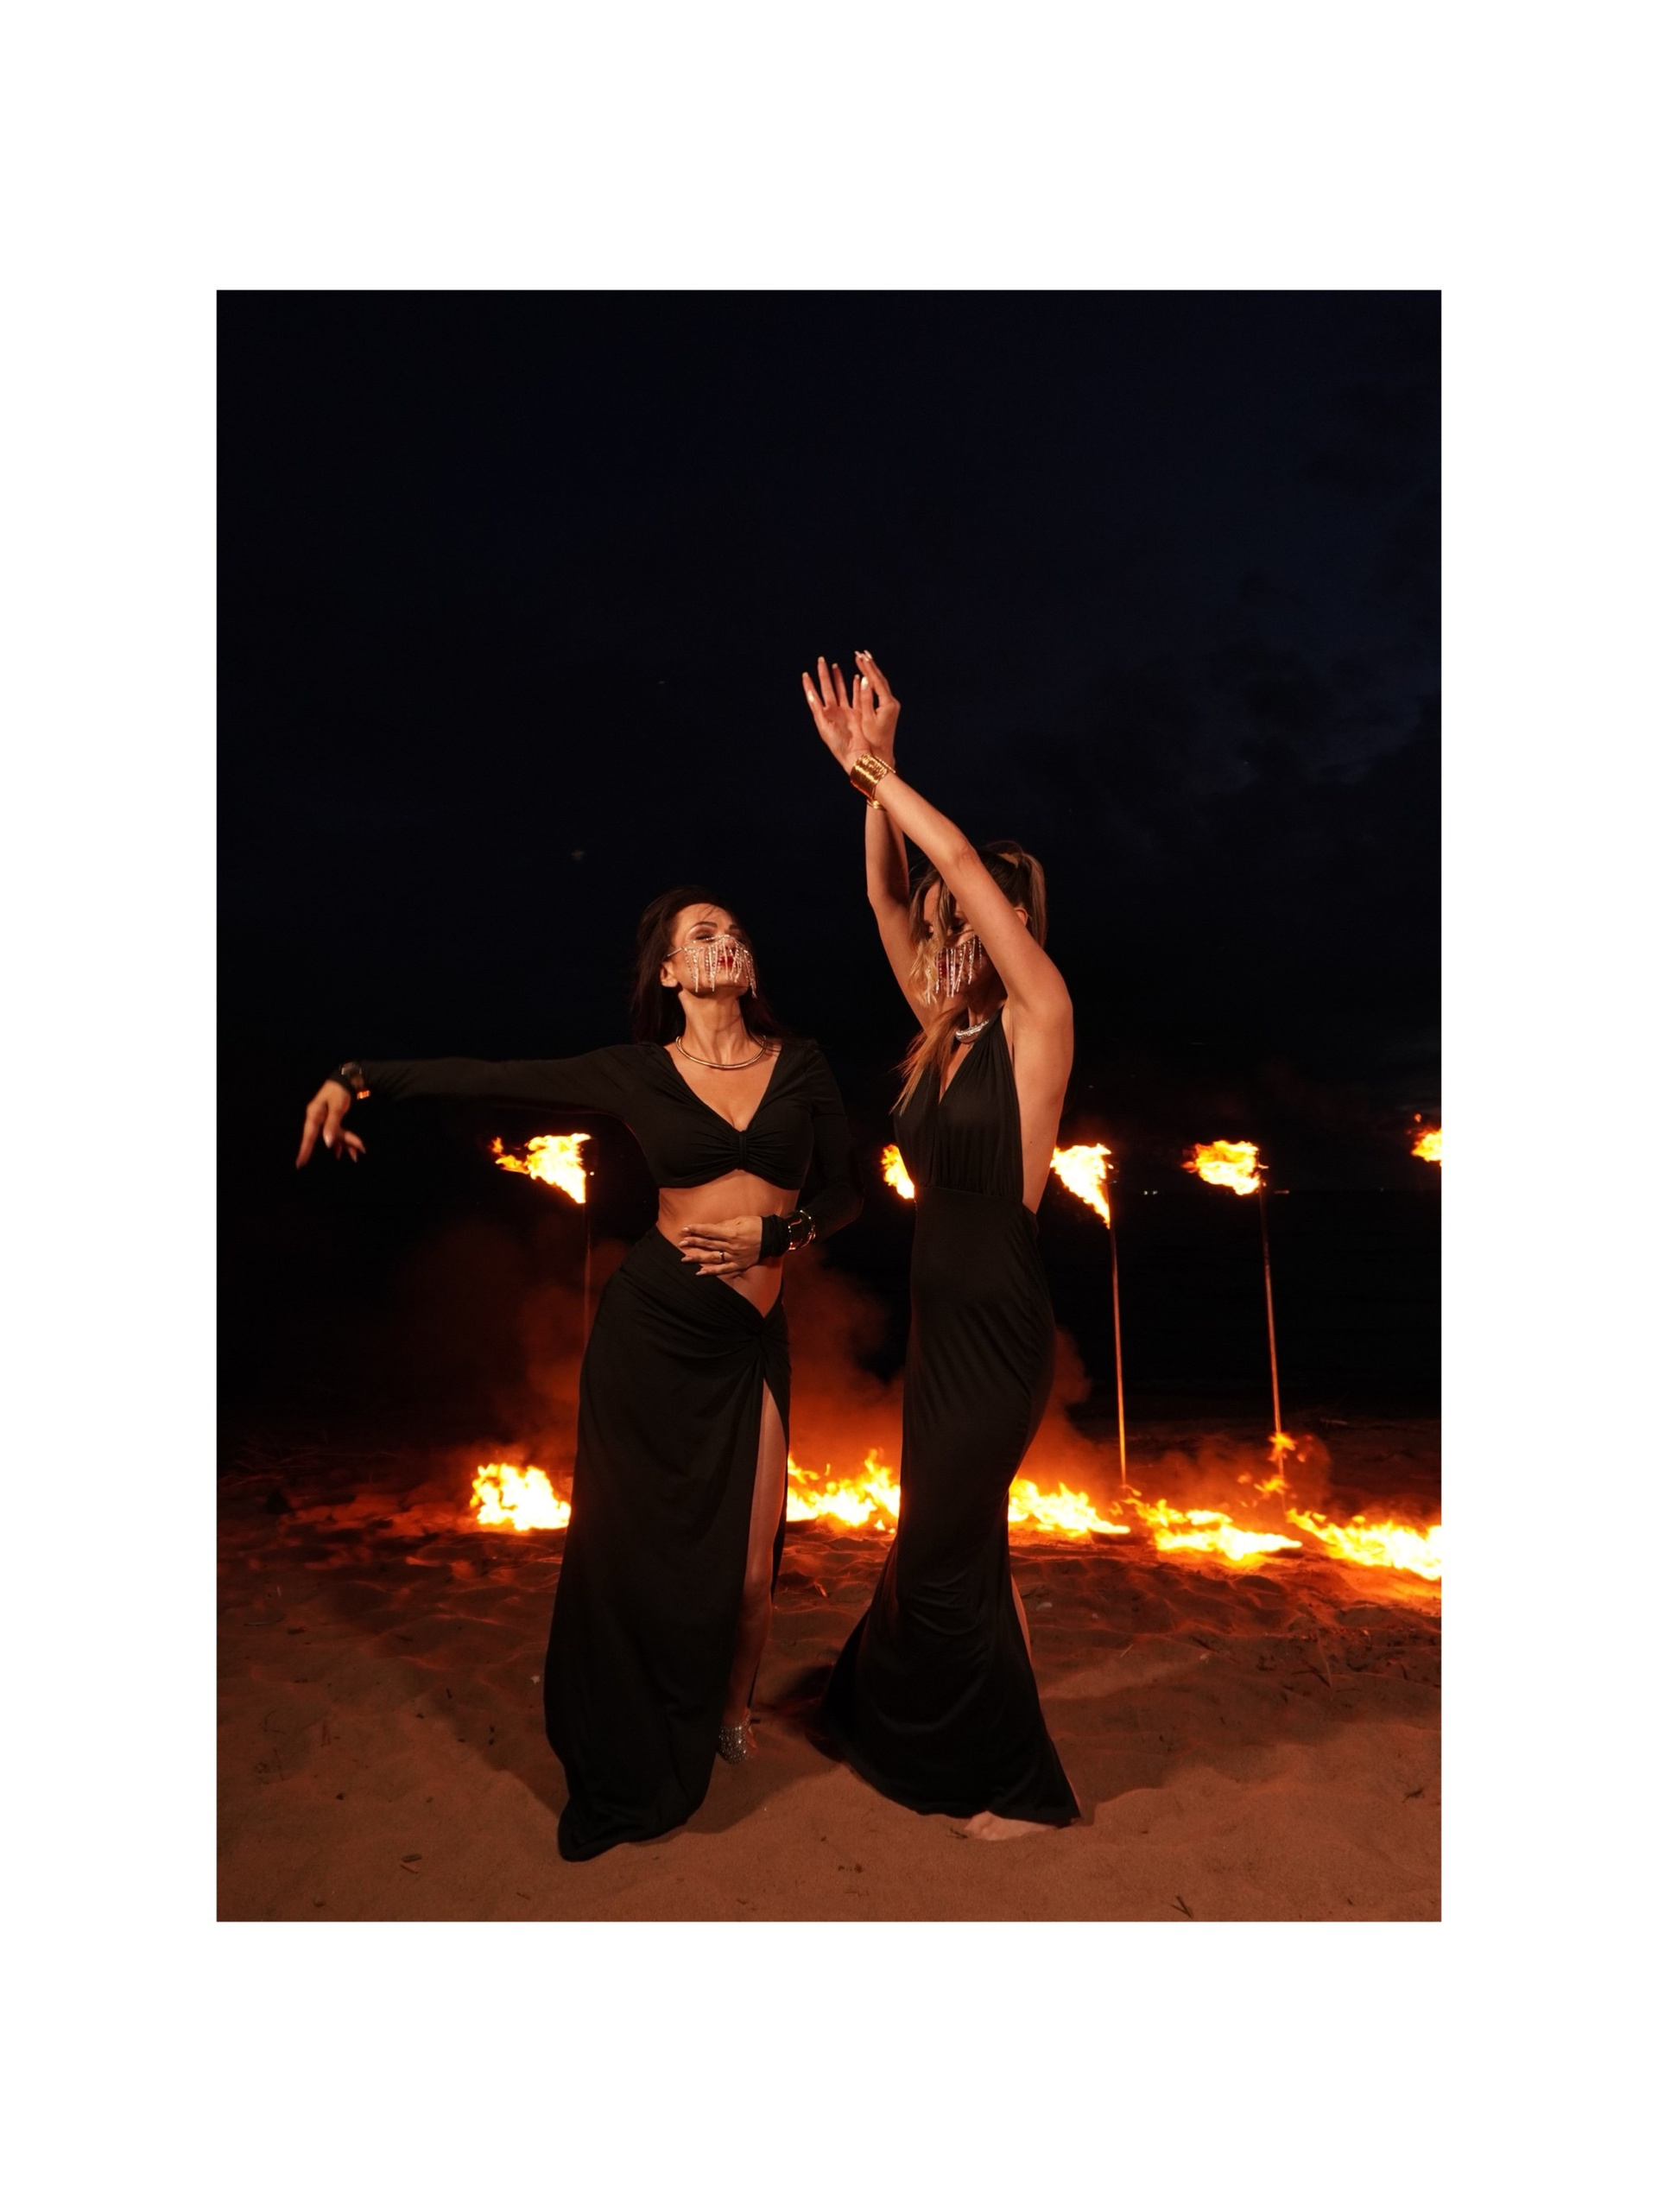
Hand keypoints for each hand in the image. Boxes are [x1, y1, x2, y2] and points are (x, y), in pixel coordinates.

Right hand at [297, 1079, 366, 1166]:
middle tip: (353, 1156)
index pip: (308, 1136)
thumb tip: (327, 1143)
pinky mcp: (330, 1120)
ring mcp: (323, 1120)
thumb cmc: (339, 1092)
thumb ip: (332, 1125)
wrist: (345, 1080)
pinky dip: (344, 1140)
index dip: (305, 1150)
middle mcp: (316, 1118)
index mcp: (314, 1115)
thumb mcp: (337, 1108)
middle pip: (325, 1137)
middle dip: (340, 1145)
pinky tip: (349, 1151)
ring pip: (333, 1136)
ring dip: (345, 1143)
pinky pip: (336, 1132)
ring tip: (357, 1153)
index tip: (300, 1163)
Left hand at [678, 1215, 764, 1276]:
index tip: (685, 1229)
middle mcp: (732, 1246)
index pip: (710, 1231)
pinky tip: (700, 1272)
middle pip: (709, 1244)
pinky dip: (712, 1271)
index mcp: (732, 1233)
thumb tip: (711, 1228)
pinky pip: (723, 1269)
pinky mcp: (739, 1265)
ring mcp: (735, 1257)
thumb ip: (725, 1224)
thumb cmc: (757, 1225)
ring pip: (713, 1257)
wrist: (773, 1237)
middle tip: (681, 1242)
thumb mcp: (741, 1219)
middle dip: (694, 1243)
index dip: (697, 1229)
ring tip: (684, 1258)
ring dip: (698, 1258)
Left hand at [801, 656, 862, 771]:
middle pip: (828, 688)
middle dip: (825, 675)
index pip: (814, 695)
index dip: (809, 685)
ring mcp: (845, 711)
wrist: (855, 754)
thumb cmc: (838, 744)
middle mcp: (834, 711)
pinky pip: (856, 696)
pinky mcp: (857, 712)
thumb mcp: (824, 726)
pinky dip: (855, 686)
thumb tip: (810, 693)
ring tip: (835, 666)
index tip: (805, 673)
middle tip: (822, 661)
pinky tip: (855, 677)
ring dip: (838, 678)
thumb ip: (817, 709)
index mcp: (824, 714)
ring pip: (841, 690)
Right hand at [852, 648, 899, 762]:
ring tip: (863, 660)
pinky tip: (865, 677)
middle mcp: (891, 702)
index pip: (877, 681)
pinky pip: (879, 691)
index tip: (859, 657)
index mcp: (888, 704)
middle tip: (860, 653)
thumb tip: (863, 680)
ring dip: (871, 672)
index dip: (868, 668)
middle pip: (880, 679)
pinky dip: (872, 682)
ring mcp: (890, 706)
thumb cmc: (873, 740)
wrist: (882, 754)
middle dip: (870, 665)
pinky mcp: (887, 709)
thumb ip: (865, 698)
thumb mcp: (867, 719)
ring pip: (880, 684)